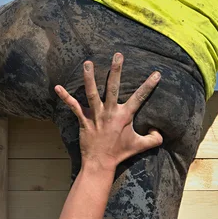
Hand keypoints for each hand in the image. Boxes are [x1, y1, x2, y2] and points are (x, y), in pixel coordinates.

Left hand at [54, 53, 163, 170]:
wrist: (100, 164)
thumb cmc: (120, 153)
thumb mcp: (140, 146)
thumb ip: (153, 139)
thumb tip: (160, 131)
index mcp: (125, 116)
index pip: (140, 97)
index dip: (149, 85)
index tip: (157, 73)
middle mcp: (110, 112)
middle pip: (113, 88)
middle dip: (116, 70)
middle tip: (118, 55)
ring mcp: (96, 115)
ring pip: (92, 93)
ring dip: (89, 77)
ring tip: (87, 63)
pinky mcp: (83, 120)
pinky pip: (73, 106)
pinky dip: (65, 97)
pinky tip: (57, 87)